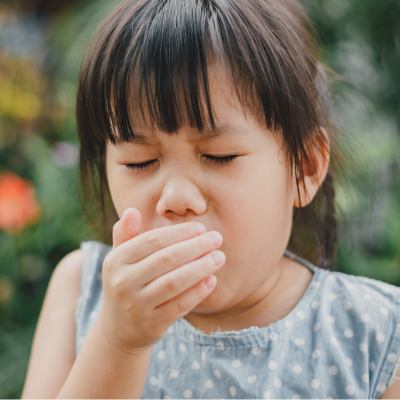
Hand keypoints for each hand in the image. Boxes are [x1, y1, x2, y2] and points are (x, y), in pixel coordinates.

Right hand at [94, 208, 224, 354]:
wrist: (118, 331)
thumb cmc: (126, 285)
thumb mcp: (119, 261)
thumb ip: (125, 235)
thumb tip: (132, 210)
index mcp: (115, 261)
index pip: (152, 240)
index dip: (179, 232)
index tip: (201, 228)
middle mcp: (122, 283)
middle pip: (166, 259)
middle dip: (196, 246)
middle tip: (217, 239)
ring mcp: (136, 306)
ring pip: (174, 282)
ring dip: (201, 267)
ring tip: (220, 257)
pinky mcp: (151, 325)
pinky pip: (179, 306)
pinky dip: (197, 292)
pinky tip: (212, 280)